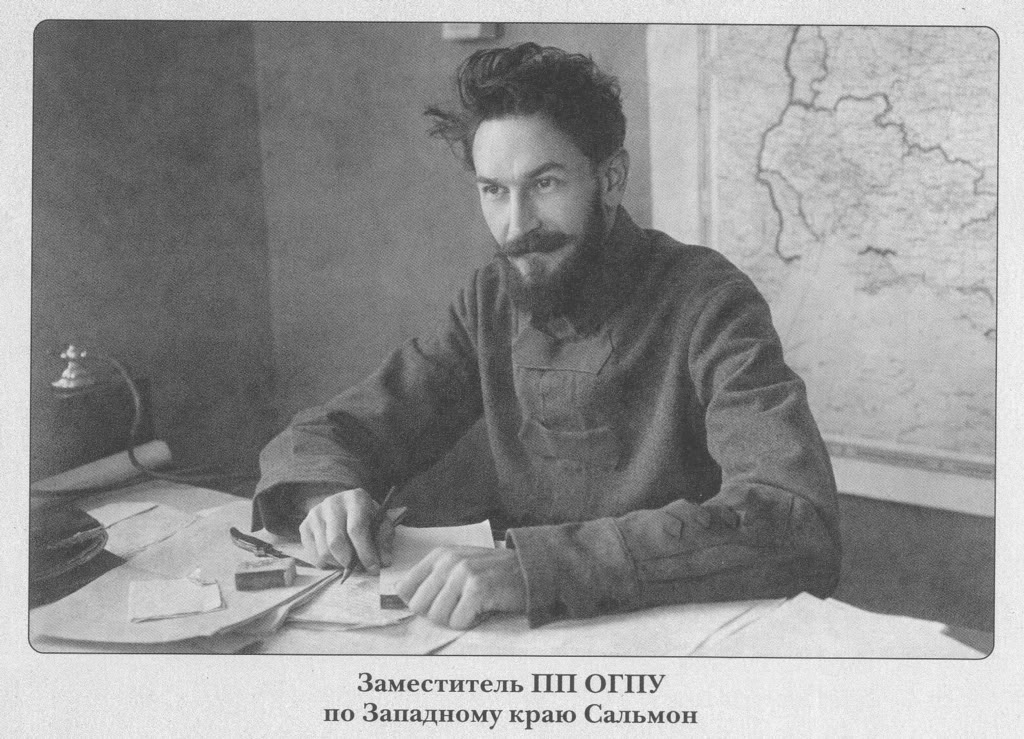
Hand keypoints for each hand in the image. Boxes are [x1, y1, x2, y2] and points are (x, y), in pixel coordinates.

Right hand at [299, 488, 394, 571]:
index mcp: (355, 499)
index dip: (365, 552)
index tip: (373, 568)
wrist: (343, 505)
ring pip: (324, 552)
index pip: (356, 528)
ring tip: (350, 563)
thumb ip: (384, 539)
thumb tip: (383, 561)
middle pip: (336, 542)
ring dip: (339, 565)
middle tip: (360, 569)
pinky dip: (327, 564)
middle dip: (350, 562)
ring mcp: (315, 514)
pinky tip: (337, 558)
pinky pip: (313, 556)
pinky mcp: (304, 526)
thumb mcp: (381, 522)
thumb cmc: (365, 516)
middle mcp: (332, 503)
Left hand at [396, 546, 525, 629]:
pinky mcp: (478, 588)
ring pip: (437, 616)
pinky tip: (483, 610)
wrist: (531, 570)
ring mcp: (463, 573)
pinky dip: (471, 623)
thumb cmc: (494, 573)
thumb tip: (403, 597)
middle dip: (438, 614)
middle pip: (419, 606)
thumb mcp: (459, 566)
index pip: (405, 589)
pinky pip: (458, 622)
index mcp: (439, 555)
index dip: (420, 604)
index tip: (439, 604)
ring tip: (473, 606)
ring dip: (456, 619)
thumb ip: (433, 578)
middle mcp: (448, 560)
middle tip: (460, 607)